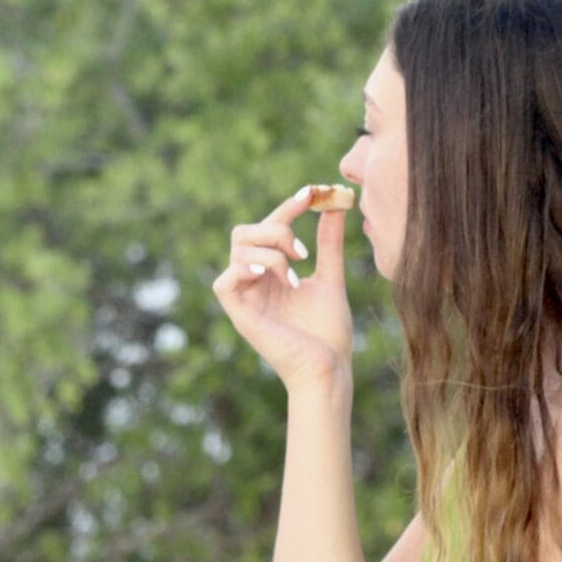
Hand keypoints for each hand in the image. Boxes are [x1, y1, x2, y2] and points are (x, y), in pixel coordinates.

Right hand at [211, 187, 352, 391]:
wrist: (329, 367)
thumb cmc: (329, 332)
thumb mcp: (330, 278)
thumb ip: (328, 244)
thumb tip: (335, 205)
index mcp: (272, 272)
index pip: (270, 227)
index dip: (287, 208)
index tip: (313, 194)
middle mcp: (254, 281)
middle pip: (244, 232)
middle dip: (275, 228)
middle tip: (303, 251)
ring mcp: (245, 297)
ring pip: (238, 248)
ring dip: (271, 249)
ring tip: (296, 271)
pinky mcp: (239, 314)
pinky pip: (226, 280)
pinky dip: (249, 268)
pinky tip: (279, 277)